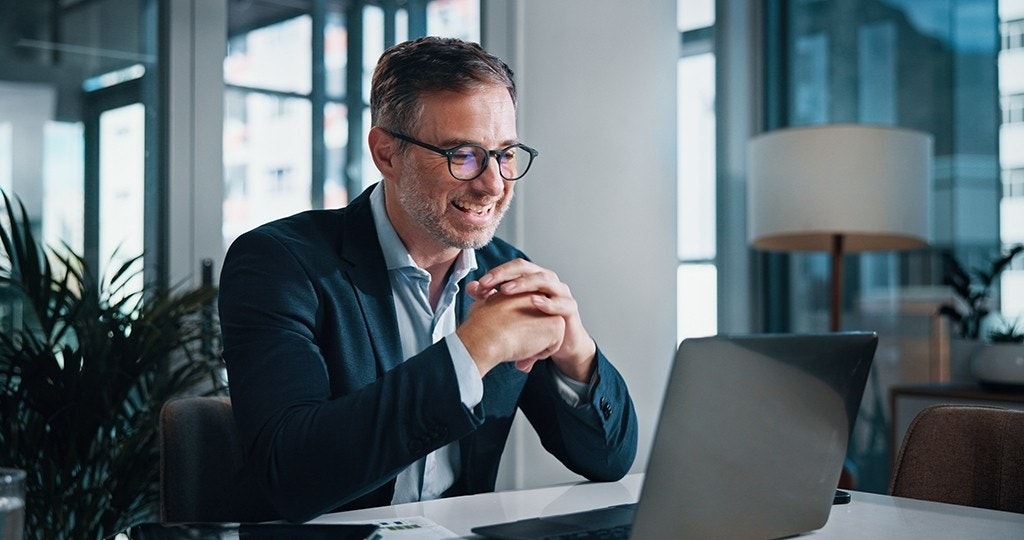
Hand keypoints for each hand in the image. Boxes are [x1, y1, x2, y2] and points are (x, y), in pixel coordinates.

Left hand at [464, 259, 596, 381]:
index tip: (478, 285)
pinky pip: (561, 303)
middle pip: (526, 268)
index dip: (496, 273)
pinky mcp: (570, 308)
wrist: (561, 343)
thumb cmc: (535, 324)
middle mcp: (547, 280)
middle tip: (487, 283)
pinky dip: (548, 303)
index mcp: (532, 277)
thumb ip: (492, 299)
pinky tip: (534, 303)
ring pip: (544, 280)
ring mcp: (561, 292)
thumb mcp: (512, 312)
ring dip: (524, 283)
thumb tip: (471, 288)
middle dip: (505, 274)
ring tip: (505, 291)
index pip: (513, 267)